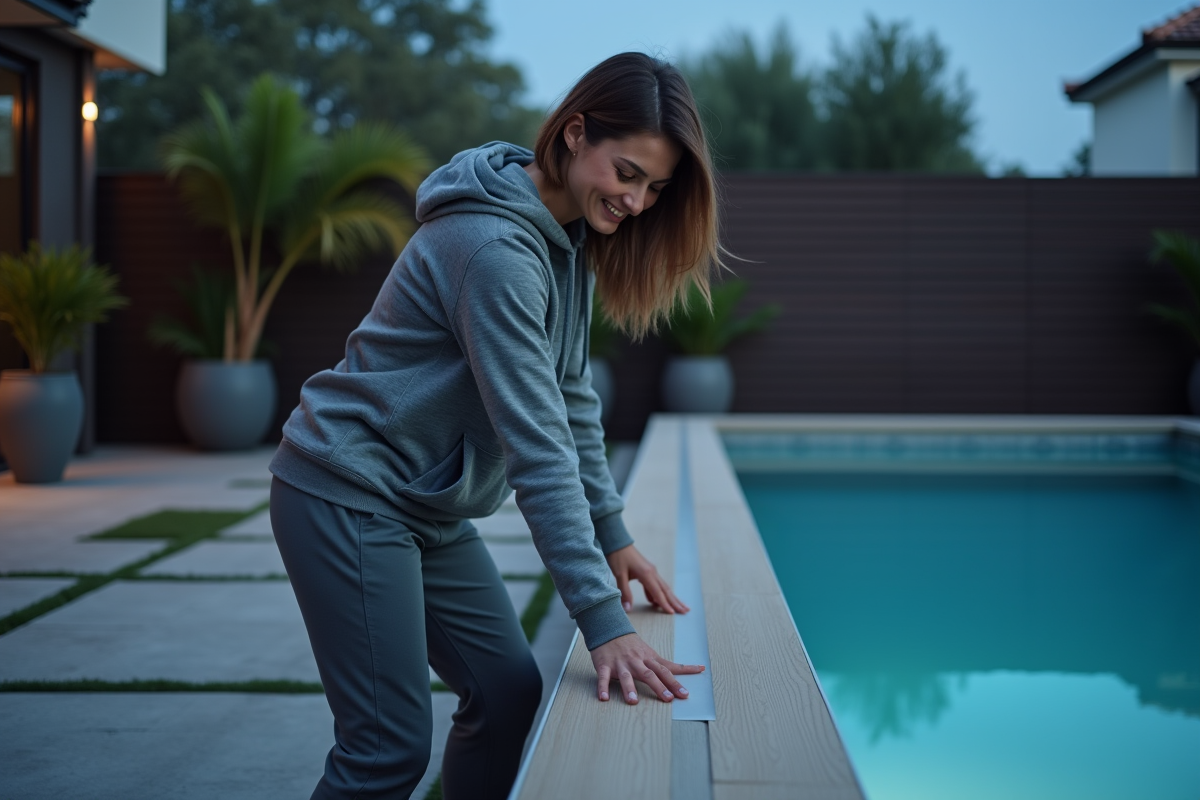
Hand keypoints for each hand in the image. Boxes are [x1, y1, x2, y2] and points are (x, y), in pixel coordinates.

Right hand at [590, 632, 704, 703]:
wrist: (609, 628)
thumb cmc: (632, 644)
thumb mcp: (649, 653)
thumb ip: (664, 665)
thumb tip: (690, 669)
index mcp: (648, 659)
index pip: (665, 670)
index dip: (676, 682)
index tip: (686, 694)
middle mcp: (636, 661)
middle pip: (649, 674)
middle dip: (659, 686)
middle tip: (668, 699)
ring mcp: (620, 663)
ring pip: (626, 676)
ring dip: (629, 689)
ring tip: (633, 702)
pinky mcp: (605, 665)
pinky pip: (603, 677)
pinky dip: (603, 687)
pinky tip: (604, 698)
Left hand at [605, 544, 689, 613]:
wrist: (618, 542)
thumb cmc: (618, 557)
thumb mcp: (619, 575)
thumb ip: (624, 592)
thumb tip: (628, 609)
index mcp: (646, 574)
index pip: (657, 592)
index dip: (664, 604)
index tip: (672, 613)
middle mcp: (652, 572)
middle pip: (666, 590)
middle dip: (675, 601)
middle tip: (685, 611)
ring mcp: (651, 571)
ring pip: (663, 587)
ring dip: (671, 598)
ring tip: (679, 607)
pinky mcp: (648, 570)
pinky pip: (657, 584)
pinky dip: (659, 593)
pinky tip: (656, 602)